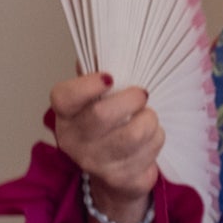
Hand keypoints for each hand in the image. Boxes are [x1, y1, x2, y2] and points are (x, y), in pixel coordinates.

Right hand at [49, 73, 162, 221]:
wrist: (115, 175)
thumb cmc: (109, 127)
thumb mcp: (99, 99)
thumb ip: (100, 73)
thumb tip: (108, 43)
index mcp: (66, 114)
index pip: (65, 97)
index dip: (87, 85)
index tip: (110, 78)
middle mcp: (74, 140)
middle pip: (103, 114)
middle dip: (132, 99)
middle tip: (141, 95)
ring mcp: (96, 163)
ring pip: (135, 132)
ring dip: (150, 120)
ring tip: (147, 118)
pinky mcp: (120, 178)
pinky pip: (151, 149)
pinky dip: (157, 138)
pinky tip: (149, 140)